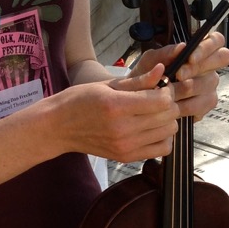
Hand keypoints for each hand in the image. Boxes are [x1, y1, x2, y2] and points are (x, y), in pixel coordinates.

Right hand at [53, 62, 180, 162]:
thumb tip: (163, 70)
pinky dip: (163, 138)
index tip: (160, 87)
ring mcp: (126, 146)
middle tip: (158, 98)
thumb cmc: (79, 101)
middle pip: (168, 116)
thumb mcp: (107, 84)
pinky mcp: (127, 157)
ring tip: (154, 113)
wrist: (59, 127)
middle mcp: (123, 129)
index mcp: (117, 106)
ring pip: (169, 132)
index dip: (166, 91)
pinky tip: (152, 129)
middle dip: (169, 104)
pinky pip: (162, 150)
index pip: (161, 100)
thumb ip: (138, 80)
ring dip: (167, 120)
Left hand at [125, 32, 228, 123]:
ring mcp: (210, 84)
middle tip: (179, 75)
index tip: (190, 57)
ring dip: (188, 89)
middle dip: (199, 67)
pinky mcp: (207, 103)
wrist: (141, 98)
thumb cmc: (148, 75)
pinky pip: (205, 104)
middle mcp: (208, 65)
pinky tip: (175, 106)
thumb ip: (164, 53)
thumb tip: (181, 47)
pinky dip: (187, 106)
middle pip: (223, 58)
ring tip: (170, 93)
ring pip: (210, 83)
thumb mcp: (150, 61)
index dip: (207, 47)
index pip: (216, 40)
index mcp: (197, 50)